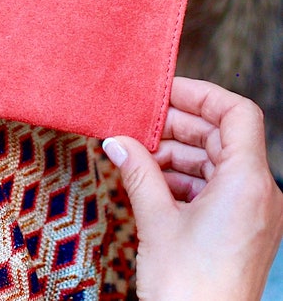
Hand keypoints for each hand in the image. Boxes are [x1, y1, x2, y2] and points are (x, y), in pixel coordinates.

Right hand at [103, 77, 282, 300]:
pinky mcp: (238, 229)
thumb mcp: (156, 220)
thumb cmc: (190, 288)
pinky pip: (213, 186)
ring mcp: (250, 212)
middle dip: (177, 126)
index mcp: (247, 183)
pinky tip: (149, 180)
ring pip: (214, 161)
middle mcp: (257, 193)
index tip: (162, 93)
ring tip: (136, 154)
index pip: (237, 114)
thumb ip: (137, 170)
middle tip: (136, 123)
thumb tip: (116, 140)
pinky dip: (182, 178)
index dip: (201, 95)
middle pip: (221, 135)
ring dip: (175, 153)